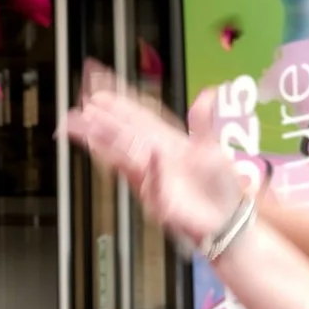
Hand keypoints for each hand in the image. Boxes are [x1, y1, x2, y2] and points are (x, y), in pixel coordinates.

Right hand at [63, 85, 243, 244]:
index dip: (118, 102)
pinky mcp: (160, 200)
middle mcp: (154, 158)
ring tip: (85, 130)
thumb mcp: (213, 148)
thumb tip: (208, 94)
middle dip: (101, 121)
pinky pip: (155, 183)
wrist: (227, 219)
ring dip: (107, 143)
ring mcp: (153, 178)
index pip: (137, 117)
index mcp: (165, 141)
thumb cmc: (219, 187)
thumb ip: (203, 122)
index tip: (99, 89)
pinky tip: (147, 155)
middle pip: (123, 135)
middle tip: (80, 107)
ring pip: (126, 157)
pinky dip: (154, 169)